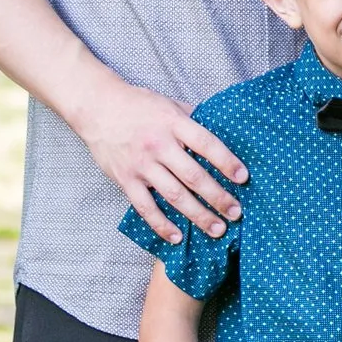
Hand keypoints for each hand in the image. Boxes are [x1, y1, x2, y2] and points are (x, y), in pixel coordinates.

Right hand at [75, 77, 246, 241]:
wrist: (97, 107)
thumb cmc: (138, 105)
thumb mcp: (169, 104)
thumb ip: (193, 120)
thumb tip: (222, 132)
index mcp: (173, 123)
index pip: (206, 144)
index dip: (227, 162)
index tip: (243, 178)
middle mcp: (158, 145)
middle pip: (193, 176)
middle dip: (218, 197)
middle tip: (236, 212)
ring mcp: (141, 165)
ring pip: (174, 195)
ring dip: (198, 215)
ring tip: (217, 229)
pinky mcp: (125, 180)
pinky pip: (145, 207)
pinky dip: (161, 224)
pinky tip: (177, 237)